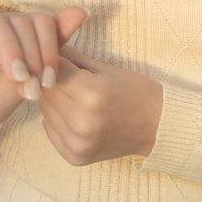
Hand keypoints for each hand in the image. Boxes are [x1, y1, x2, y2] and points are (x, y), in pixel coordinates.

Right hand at [0, 6, 86, 142]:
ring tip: (15, 77)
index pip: (41, 21)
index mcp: (17, 30)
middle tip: (33, 86)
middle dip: (32, 54)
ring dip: (10, 48)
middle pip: (20, 21)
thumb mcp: (28, 79)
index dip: (50, 48)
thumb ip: (51, 48)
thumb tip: (83, 11)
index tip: (50, 81)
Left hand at [39, 45, 162, 165]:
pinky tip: (75, 115)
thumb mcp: (105, 68)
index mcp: (90, 92)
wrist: (157, 125)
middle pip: (44, 90)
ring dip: (53, 100)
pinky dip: (57, 120)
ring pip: (44, 110)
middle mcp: (80, 120)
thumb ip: (71, 57)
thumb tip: (46, 45)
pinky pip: (50, 130)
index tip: (57, 57)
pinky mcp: (74, 156)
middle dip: (51, 80)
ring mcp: (76, 142)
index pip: (52, 69)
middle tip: (68, 77)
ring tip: (74, 96)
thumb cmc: (134, 91)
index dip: (53, 60)